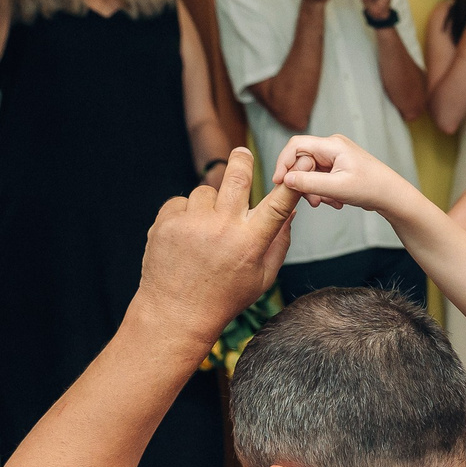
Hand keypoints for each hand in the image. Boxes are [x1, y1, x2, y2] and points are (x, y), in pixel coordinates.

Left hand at [133, 147, 297, 341]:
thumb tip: (291, 210)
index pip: (277, 205)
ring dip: (209, 205)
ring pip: (206, 191)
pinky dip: (185, 214)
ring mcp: (191, 224)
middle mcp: (222, 229)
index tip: (298, 164)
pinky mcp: (166, 223)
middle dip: (242, 160)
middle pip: (237, 176)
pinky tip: (186, 237)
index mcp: (249, 243)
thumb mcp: (262, 278)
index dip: (290, 183)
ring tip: (205, 232)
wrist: (176, 313)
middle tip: (242, 153)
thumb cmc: (225, 297)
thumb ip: (279, 243)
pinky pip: (181, 201)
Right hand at [275, 131, 417, 215]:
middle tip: (312, 202)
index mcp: (332, 145)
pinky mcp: (337, 168)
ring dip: (314, 190)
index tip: (279, 182)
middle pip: (302, 161)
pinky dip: (323, 191)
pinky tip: (335, 202)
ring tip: (328, 203)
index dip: (283, 163)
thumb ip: (309, 183)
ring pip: (310, 172)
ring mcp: (335, 157)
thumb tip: (285, 179)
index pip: (296, 145)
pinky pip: (320, 178)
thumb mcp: (336, 188)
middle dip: (303, 182)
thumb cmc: (370, 188)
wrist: (391, 196)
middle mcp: (332, 147)